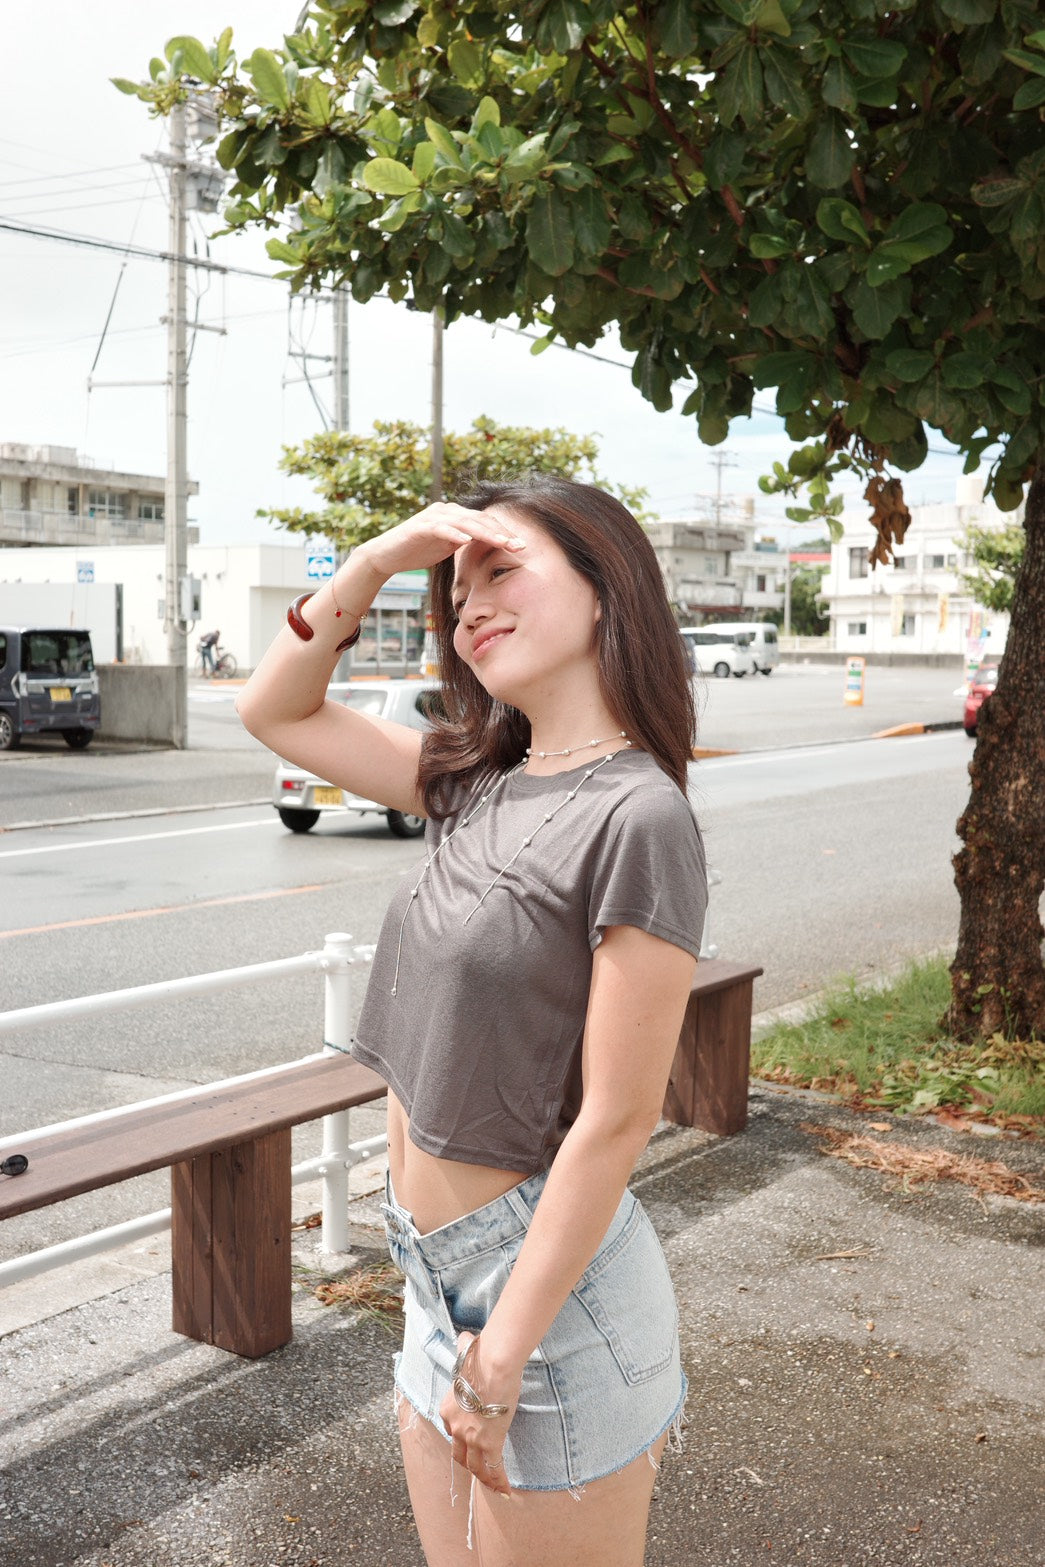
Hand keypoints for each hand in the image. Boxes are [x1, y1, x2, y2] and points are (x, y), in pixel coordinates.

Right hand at [356, 502, 525, 580]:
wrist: (386, 555)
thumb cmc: (416, 551)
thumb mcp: (446, 547)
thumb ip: (464, 542)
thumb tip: (485, 547)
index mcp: (454, 515)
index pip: (484, 522)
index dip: (503, 533)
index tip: (521, 546)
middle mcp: (446, 511)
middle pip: (479, 520)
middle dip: (501, 533)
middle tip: (519, 545)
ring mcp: (432, 516)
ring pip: (465, 522)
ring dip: (485, 533)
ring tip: (502, 543)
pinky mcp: (420, 527)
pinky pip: (441, 528)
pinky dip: (455, 534)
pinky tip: (467, 541)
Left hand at [439, 1332, 519, 1496]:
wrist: (493, 1364)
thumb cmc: (482, 1357)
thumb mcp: (466, 1356)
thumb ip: (464, 1350)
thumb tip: (466, 1338)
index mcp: (448, 1408)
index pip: (452, 1429)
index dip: (461, 1437)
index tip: (471, 1440)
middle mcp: (455, 1426)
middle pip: (459, 1454)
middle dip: (469, 1464)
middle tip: (479, 1469)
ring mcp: (472, 1437)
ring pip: (475, 1467)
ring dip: (484, 1479)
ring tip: (494, 1487)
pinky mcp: (490, 1442)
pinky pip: (494, 1469)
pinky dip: (499, 1482)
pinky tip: (507, 1492)